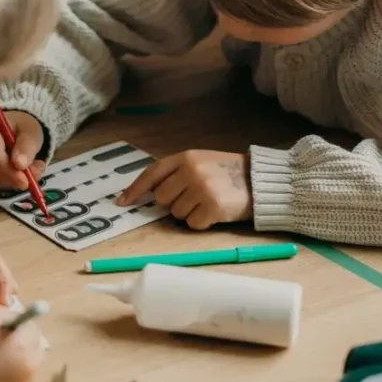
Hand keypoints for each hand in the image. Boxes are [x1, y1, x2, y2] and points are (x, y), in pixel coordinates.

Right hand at [0, 111, 45, 188]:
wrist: (10, 128)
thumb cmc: (20, 128)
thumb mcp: (30, 132)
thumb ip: (27, 146)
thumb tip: (20, 165)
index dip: (8, 171)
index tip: (25, 182)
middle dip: (11, 178)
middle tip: (30, 180)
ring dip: (9, 181)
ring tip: (26, 171)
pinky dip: (3, 182)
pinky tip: (13, 172)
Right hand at [0, 306, 44, 381]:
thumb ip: (4, 314)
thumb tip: (16, 319)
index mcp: (23, 349)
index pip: (33, 328)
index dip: (20, 323)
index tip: (6, 326)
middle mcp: (30, 372)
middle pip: (36, 348)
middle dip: (23, 341)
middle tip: (2, 341)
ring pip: (28, 367)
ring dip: (19, 359)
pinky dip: (10, 378)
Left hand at [117, 150, 251, 229]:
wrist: (260, 181)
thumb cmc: (227, 173)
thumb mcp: (201, 162)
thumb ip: (176, 172)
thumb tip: (149, 193)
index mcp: (186, 157)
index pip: (152, 173)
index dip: (135, 189)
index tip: (122, 202)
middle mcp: (191, 171)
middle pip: (162, 198)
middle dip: (174, 201)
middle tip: (195, 196)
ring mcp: (201, 189)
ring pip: (176, 213)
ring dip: (189, 212)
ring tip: (208, 201)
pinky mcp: (212, 208)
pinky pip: (192, 224)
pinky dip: (202, 222)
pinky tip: (215, 212)